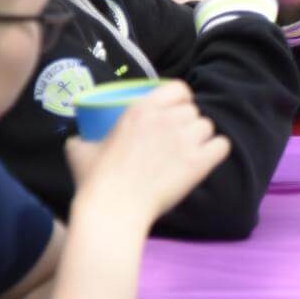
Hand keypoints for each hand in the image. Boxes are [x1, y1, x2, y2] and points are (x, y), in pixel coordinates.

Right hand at [65, 82, 230, 225]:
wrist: (113, 209)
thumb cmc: (96, 181)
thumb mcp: (79, 150)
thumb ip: (81, 137)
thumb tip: (78, 137)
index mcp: (141, 108)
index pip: (179, 88)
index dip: (181, 100)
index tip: (175, 112)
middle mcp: (166, 118)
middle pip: (193, 111)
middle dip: (187, 124)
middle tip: (177, 140)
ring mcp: (184, 139)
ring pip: (208, 127)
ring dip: (200, 138)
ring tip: (189, 152)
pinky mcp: (199, 162)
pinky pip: (221, 145)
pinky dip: (216, 151)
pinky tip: (206, 159)